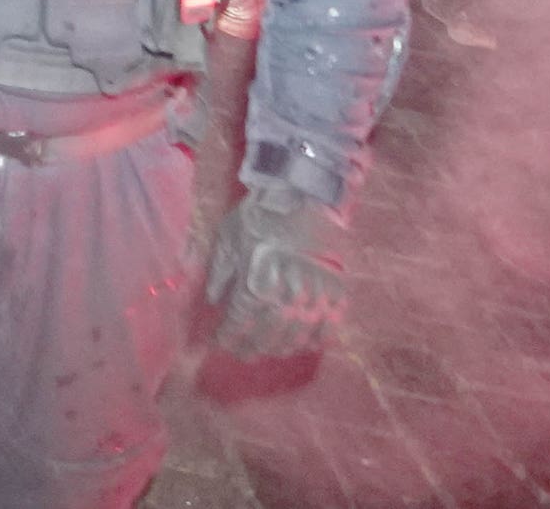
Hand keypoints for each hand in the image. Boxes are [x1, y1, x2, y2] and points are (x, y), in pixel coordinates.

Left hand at [206, 181, 351, 359]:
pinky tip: (302, 344)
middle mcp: (285, 300)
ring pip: (295, 340)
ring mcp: (314, 301)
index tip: (219, 343)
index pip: (237, 325)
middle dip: (250, 349)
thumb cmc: (259, 216)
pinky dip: (313, 342)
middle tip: (242, 353)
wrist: (303, 197)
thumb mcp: (227, 239)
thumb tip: (212, 302)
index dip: (227, 338)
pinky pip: (327, 331)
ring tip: (268, 350)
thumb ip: (218, 274)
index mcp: (254, 286)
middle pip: (265, 338)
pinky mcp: (336, 296)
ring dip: (279, 349)